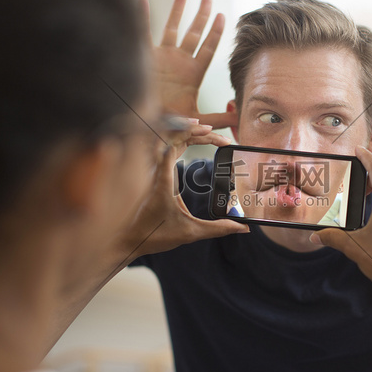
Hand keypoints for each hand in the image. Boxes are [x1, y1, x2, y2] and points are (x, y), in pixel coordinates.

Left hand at [114, 123, 248, 265]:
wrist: (127, 240)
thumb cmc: (154, 235)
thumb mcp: (190, 232)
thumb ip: (218, 228)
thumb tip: (243, 228)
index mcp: (162, 179)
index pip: (175, 143)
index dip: (196, 134)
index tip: (216, 136)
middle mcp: (156, 170)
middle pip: (174, 137)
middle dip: (198, 132)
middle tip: (221, 138)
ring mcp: (154, 169)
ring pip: (169, 139)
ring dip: (189, 133)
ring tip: (210, 133)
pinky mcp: (155, 172)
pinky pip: (166, 148)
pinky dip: (181, 140)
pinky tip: (194, 139)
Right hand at [142, 0, 236, 128]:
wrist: (147, 128)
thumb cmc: (171, 125)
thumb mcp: (198, 120)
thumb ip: (218, 120)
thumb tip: (239, 119)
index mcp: (193, 74)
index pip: (208, 48)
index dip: (215, 32)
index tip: (222, 16)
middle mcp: (179, 62)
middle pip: (193, 33)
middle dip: (201, 15)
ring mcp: (162, 58)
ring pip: (171, 28)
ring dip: (177, 9)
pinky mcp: (145, 59)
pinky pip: (143, 34)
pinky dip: (142, 17)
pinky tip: (142, 0)